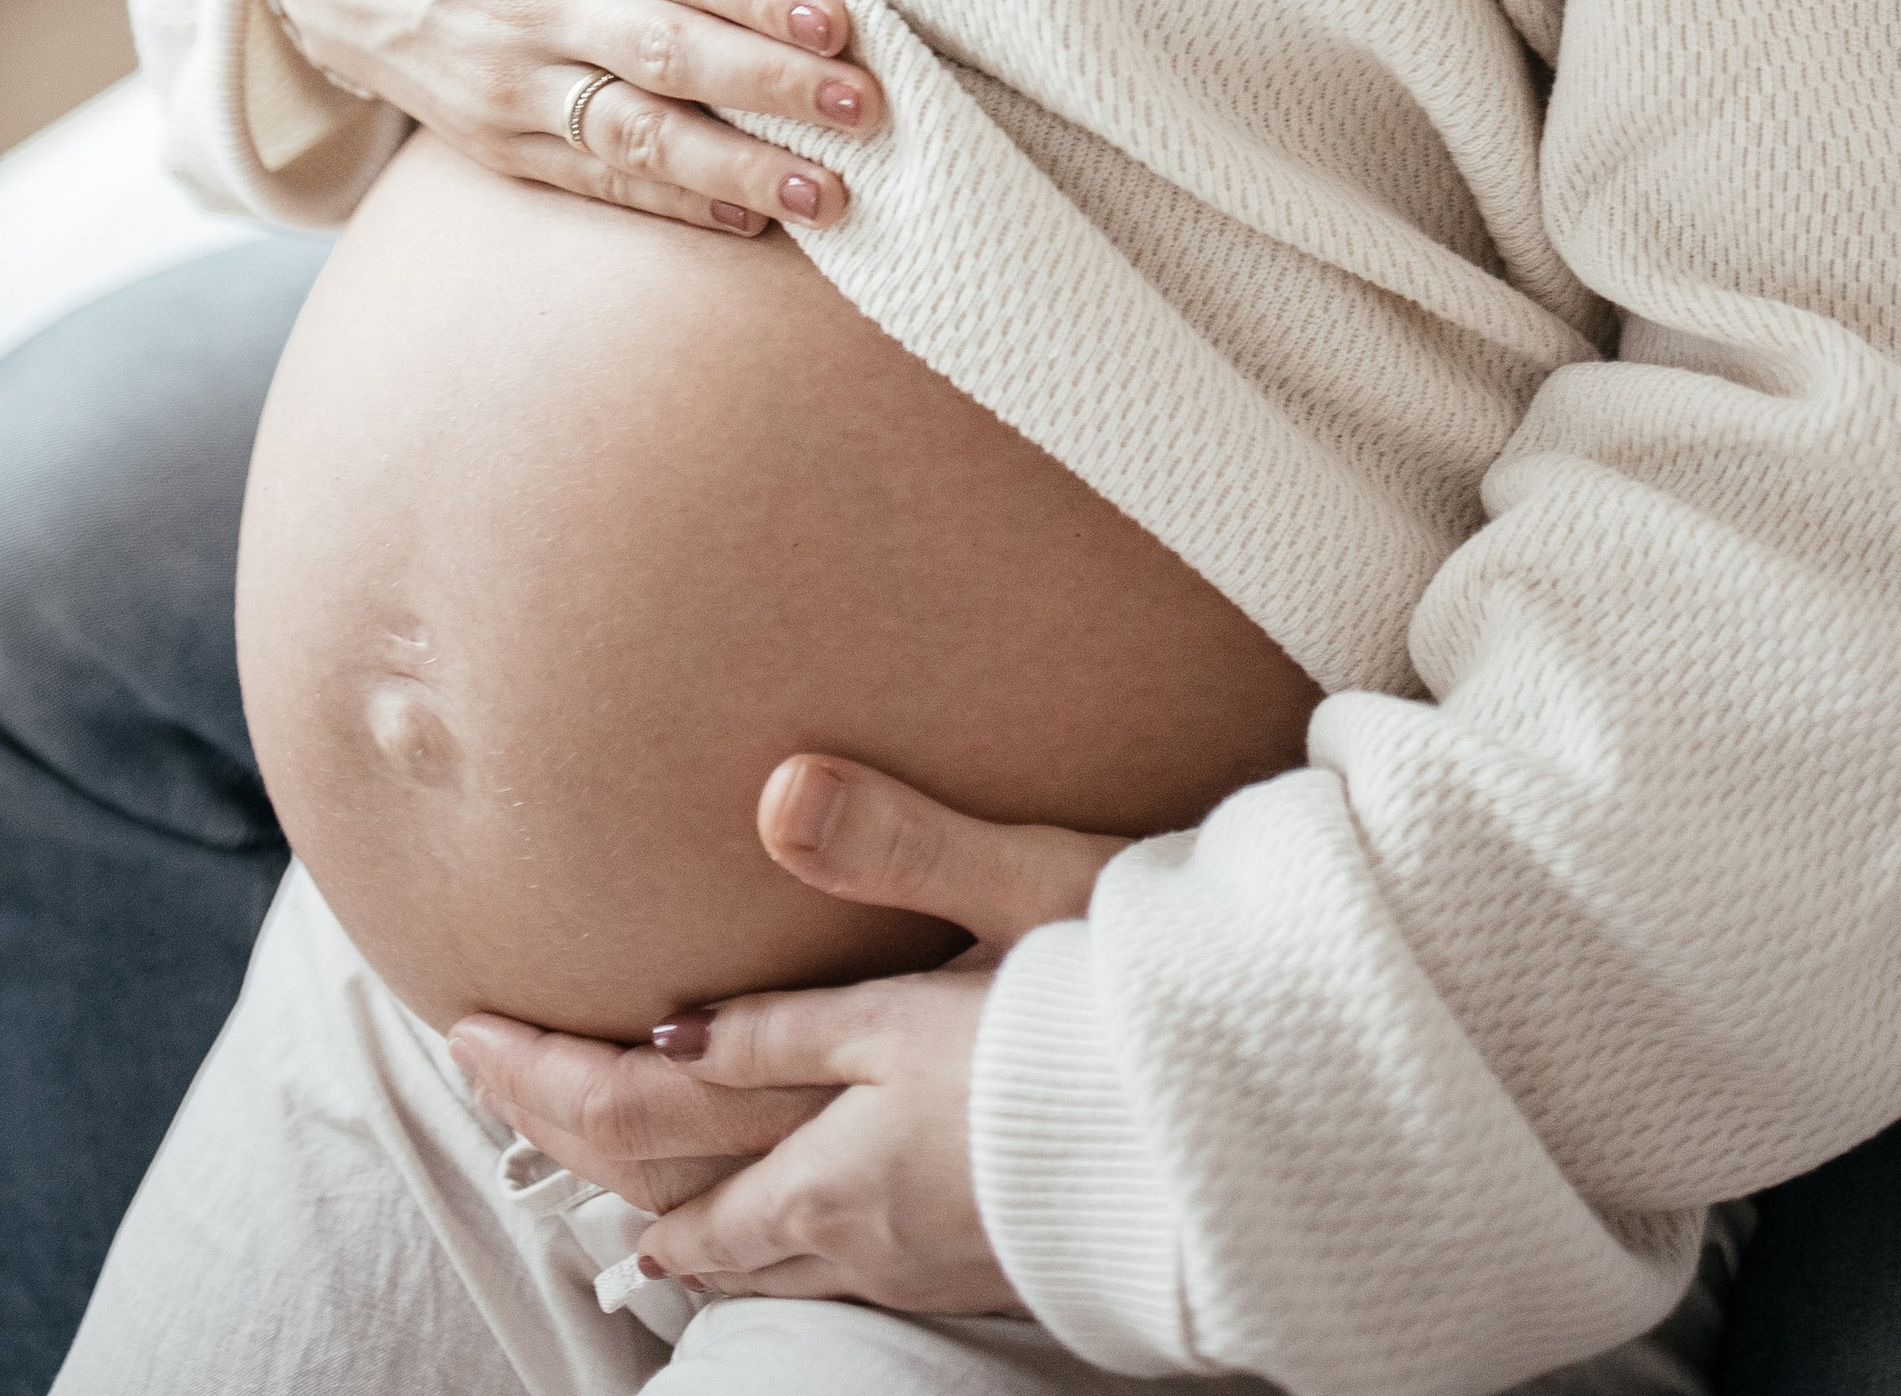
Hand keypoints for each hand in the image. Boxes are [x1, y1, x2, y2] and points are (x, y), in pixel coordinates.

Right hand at [262, 0, 878, 235]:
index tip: (836, 20)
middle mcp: (521, 3)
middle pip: (665, 52)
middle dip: (771, 85)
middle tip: (864, 108)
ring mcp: (505, 85)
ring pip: (636, 134)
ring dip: (737, 167)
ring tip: (831, 193)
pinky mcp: (494, 145)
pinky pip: (593, 180)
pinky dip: (672, 203)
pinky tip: (751, 214)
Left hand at [450, 753, 1122, 1314]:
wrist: (1253, 1143)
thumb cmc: (1154, 998)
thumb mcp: (1034, 890)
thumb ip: (897, 846)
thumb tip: (776, 793)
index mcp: (861, 1084)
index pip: (662, 1083)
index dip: (559, 1061)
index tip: (475, 1028)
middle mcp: (858, 1183)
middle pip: (675, 1171)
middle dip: (570, 1133)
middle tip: (488, 1088)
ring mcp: (906, 1243)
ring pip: (738, 1244)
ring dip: (650, 1210)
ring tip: (600, 1208)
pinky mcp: (954, 1268)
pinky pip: (803, 1279)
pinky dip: (740, 1258)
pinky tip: (746, 1258)